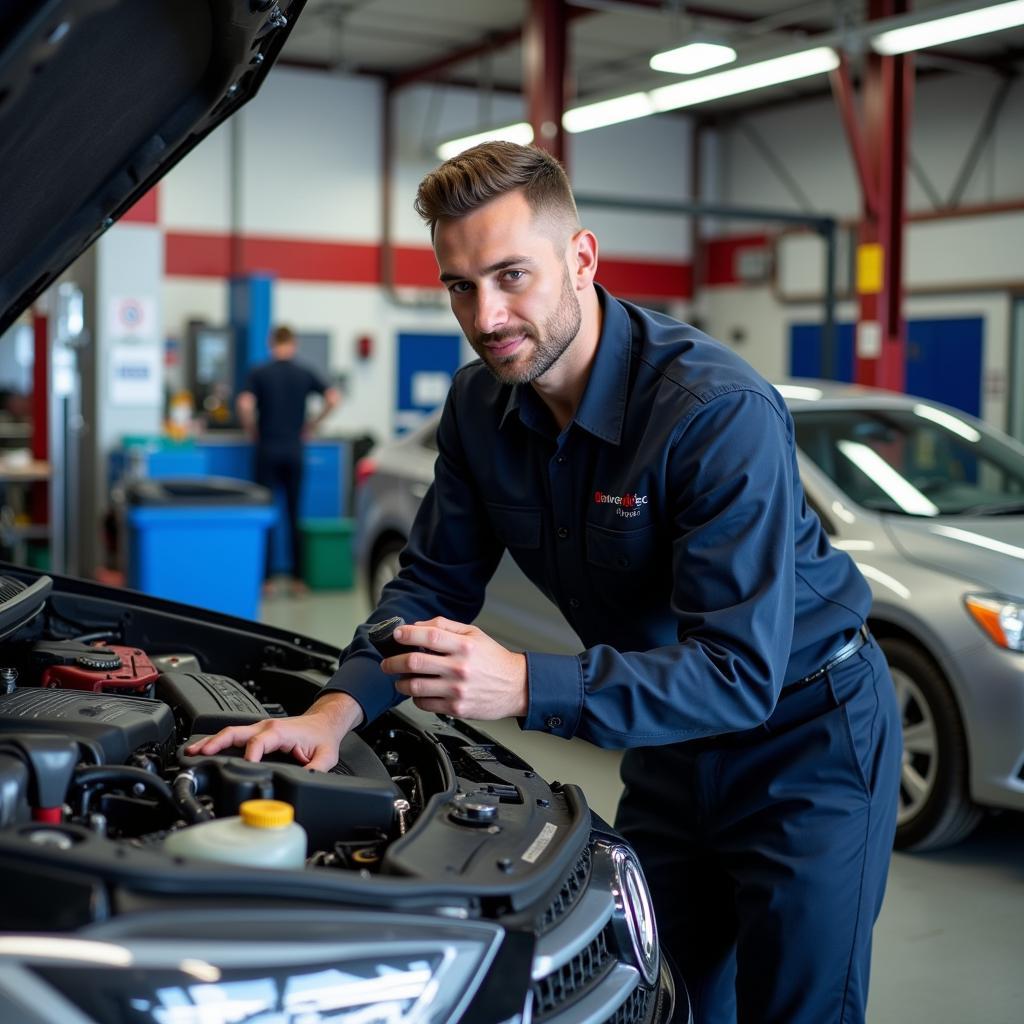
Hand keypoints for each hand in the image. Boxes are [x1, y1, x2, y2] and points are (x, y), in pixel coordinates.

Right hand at [183, 692, 364, 771]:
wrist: (323, 724)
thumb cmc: (322, 738)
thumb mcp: (325, 756)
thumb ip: (315, 770)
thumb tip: (304, 781)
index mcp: (280, 732)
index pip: (258, 742)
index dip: (250, 755)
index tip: (244, 767)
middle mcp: (266, 728)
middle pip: (235, 733)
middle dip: (216, 743)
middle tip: (198, 754)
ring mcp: (260, 729)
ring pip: (230, 733)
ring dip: (211, 742)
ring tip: (191, 752)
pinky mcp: (257, 734)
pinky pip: (234, 737)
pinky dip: (218, 743)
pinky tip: (205, 750)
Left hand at [383, 617, 526, 719]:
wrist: (516, 687)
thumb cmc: (495, 660)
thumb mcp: (475, 634)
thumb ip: (446, 626)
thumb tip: (419, 626)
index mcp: (464, 646)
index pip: (429, 635)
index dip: (407, 634)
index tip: (397, 635)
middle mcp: (460, 668)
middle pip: (415, 662)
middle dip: (393, 661)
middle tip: (387, 662)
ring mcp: (457, 690)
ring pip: (415, 686)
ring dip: (401, 682)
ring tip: (400, 679)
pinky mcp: (456, 708)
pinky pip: (425, 704)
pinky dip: (415, 697)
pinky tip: (418, 692)